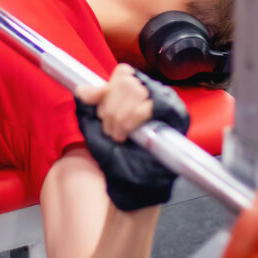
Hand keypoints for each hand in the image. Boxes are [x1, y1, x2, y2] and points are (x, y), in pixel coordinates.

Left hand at [74, 65, 189, 210]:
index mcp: (136, 93)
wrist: (133, 185)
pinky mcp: (175, 116)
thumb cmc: (118, 158)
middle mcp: (154, 94)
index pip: (123, 73)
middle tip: (110, 131)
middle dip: (110, 108)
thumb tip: (82, 89)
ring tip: (118, 136)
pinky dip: (132, 119)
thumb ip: (90, 105)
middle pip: (127, 81)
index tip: (98, 109)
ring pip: (137, 90)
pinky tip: (128, 135)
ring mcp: (167, 104)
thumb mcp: (97, 127)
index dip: (106, 89)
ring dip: (120, 116)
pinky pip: (150, 105)